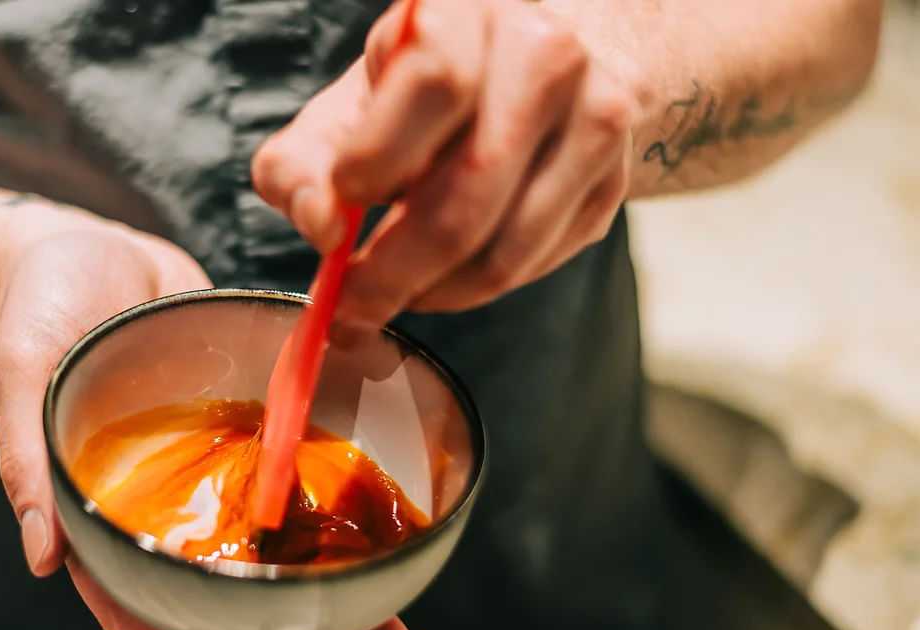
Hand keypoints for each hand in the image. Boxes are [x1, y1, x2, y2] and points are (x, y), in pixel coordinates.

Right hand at [0, 208, 414, 629]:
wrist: (88, 245)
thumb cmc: (38, 309)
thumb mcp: (23, 376)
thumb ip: (28, 462)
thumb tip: (43, 559)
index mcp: (104, 518)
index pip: (142, 608)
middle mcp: (166, 513)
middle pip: (230, 605)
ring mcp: (214, 480)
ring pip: (277, 563)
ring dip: (337, 606)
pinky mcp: (251, 437)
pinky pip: (297, 493)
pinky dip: (340, 527)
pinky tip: (392, 552)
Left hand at [252, 0, 642, 327]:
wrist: (541, 64)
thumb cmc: (426, 89)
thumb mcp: (355, 103)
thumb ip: (305, 162)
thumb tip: (318, 227)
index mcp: (467, 14)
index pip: (435, 82)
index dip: (380, 157)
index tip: (343, 208)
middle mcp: (546, 55)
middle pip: (471, 188)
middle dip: (395, 270)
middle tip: (350, 310)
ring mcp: (595, 118)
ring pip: (507, 246)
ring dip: (436, 292)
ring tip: (395, 296)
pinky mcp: (615, 179)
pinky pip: (537, 262)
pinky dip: (478, 287)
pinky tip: (446, 276)